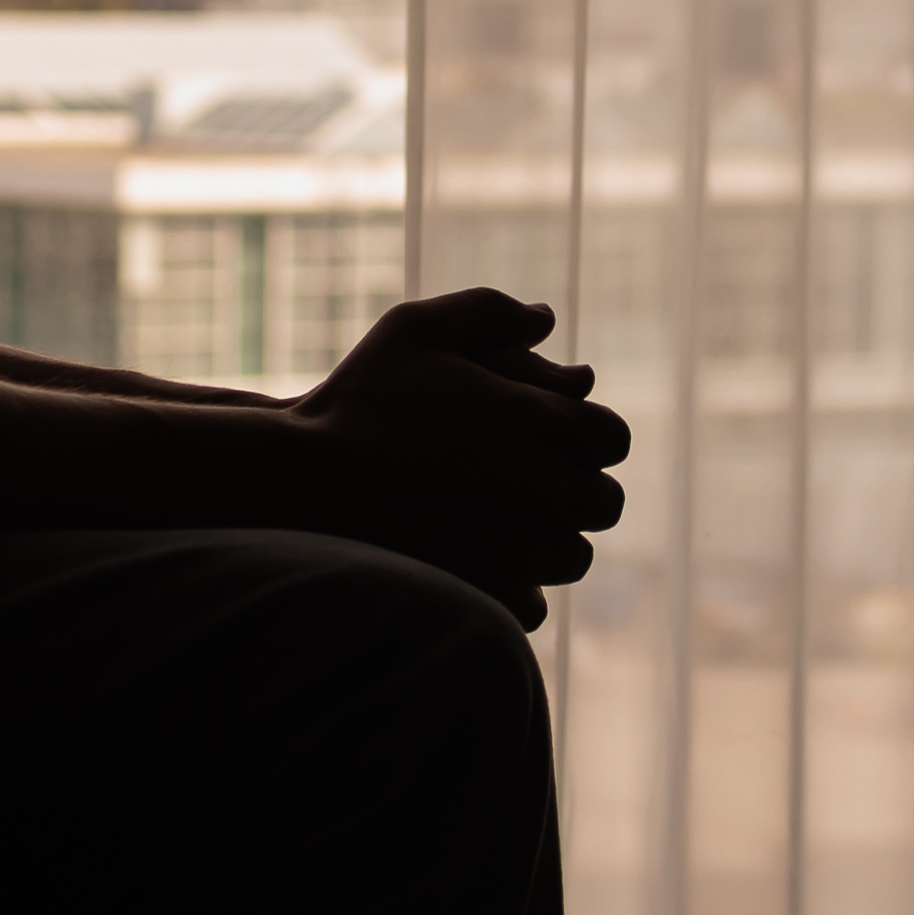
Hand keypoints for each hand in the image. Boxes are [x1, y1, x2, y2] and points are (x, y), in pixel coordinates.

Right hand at [286, 287, 633, 624]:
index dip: (586, 433)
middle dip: (577, 487)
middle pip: (605, 502)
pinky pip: (534, 604)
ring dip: (550, 537)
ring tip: (507, 518)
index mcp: (542, 424)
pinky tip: (483, 559)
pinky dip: (517, 586)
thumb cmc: (357, 399)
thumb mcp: (417, 327)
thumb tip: (545, 319)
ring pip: (573, 556)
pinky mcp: (486, 597)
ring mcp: (521, 553)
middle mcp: (547, 491)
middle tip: (533, 477)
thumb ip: (489, 311)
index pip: (612, 437)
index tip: (555, 433)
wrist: (301, 485)